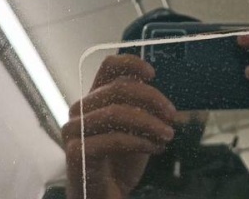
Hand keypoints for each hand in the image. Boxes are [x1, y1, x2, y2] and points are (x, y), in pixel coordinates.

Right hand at [62, 55, 176, 198]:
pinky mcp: (76, 152)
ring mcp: (75, 130)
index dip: (131, 64)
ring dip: (150, 123)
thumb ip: (143, 111)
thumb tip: (161, 100)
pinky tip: (156, 149)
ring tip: (168, 135)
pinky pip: (114, 139)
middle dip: (152, 99)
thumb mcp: (137, 131)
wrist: (103, 197)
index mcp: (94, 99)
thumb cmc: (119, 164)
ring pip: (117, 112)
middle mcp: (80, 110)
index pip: (108, 66)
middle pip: (119, 88)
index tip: (152, 74)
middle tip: (173, 116)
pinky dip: (141, 142)